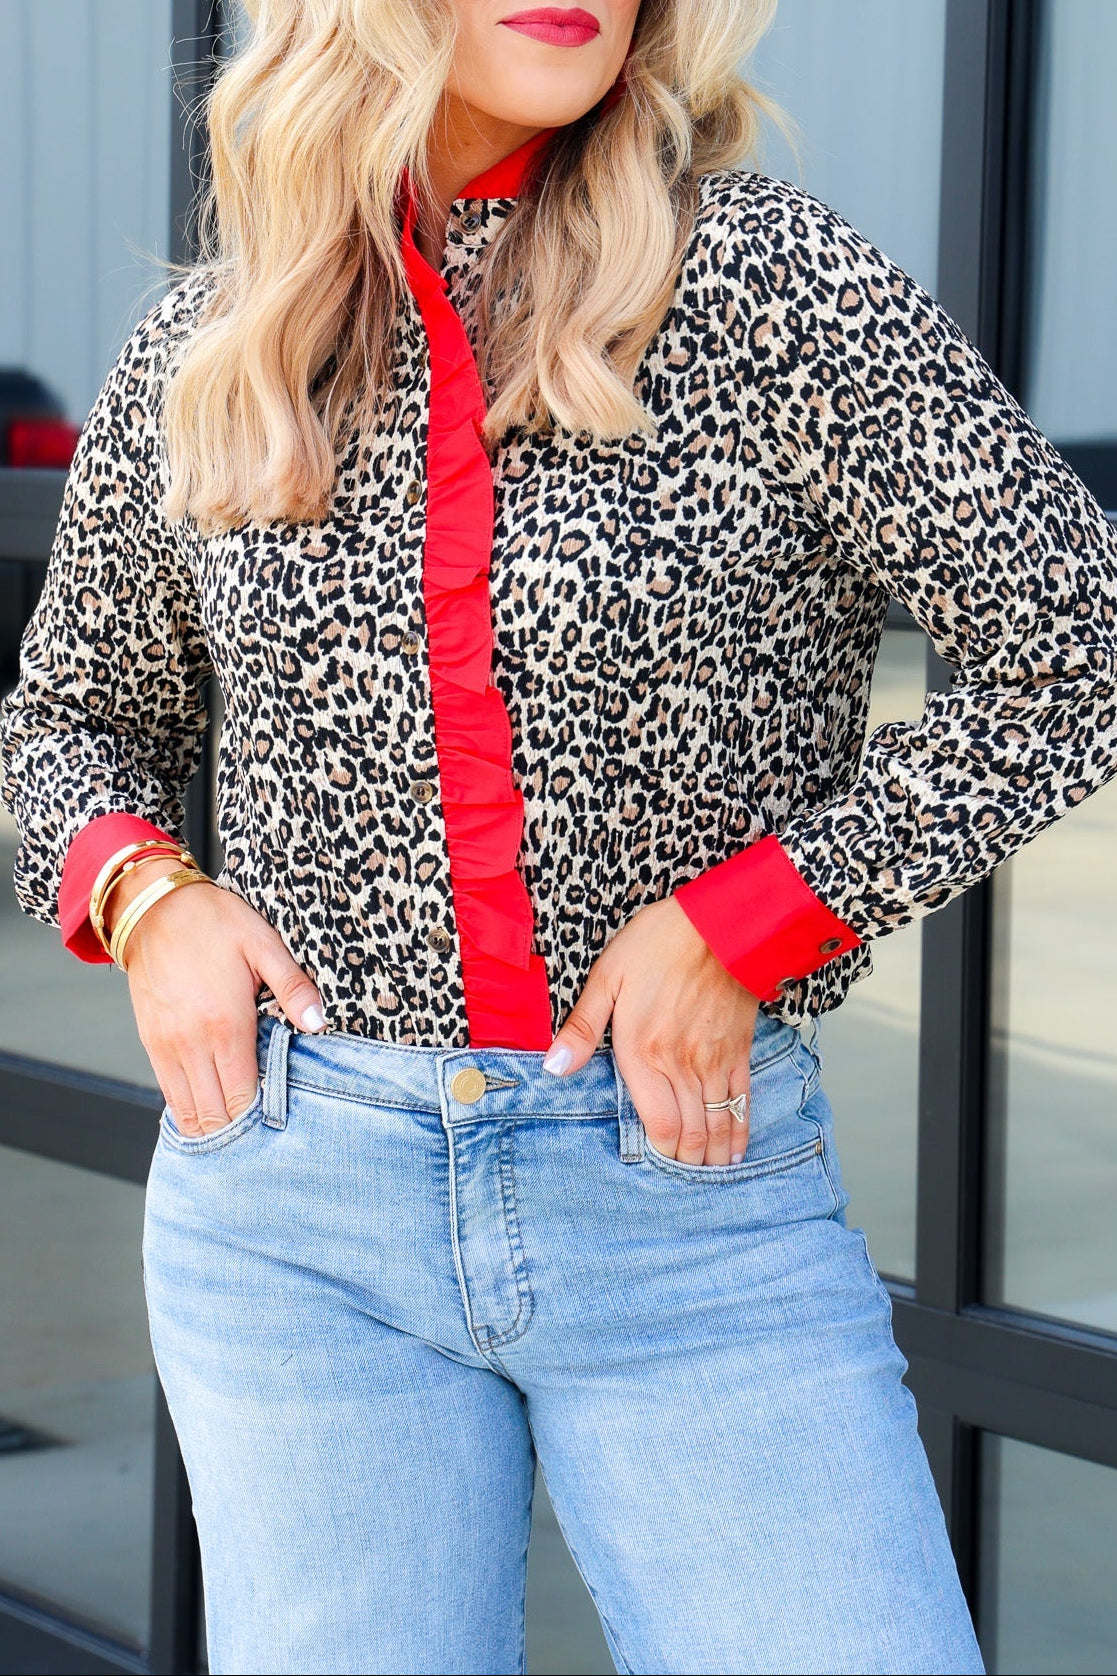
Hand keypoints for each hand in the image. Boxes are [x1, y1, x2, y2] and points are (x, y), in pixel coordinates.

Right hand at [106, 861, 325, 1138]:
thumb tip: (319, 1023)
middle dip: (239, 1132)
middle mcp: (192, 1043)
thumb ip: (294, 988)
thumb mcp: (264, 945)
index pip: (243, 1097)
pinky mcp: (150, 1042)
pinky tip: (209, 1113)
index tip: (280, 1128)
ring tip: (239, 1133)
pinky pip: (168, 1092)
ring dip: (212, 1127)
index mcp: (226, 1024)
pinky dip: (188, 1110)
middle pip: (215, 1114)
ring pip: (188, 1111)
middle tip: (265, 1141)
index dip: (260, 1121)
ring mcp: (167, 1046)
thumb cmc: (213, 922)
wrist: (153, 907)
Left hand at [543, 897, 758, 1164]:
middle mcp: (682, 1065)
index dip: (658, 1153)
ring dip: (711, 1156)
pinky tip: (734, 1151)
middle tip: (679, 1183)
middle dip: (685, 1163)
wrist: (722, 924)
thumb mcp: (607, 977)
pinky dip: (738, 1131)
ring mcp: (714, 1060)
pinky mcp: (739, 1050)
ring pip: (716, 1124)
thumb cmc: (659, 944)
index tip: (654, 1169)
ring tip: (704, 1175)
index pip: (656, 1123)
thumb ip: (581, 1027)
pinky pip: (742, 1102)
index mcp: (644, 1051)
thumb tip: (553, 1067)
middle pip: (689, 1133)